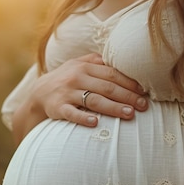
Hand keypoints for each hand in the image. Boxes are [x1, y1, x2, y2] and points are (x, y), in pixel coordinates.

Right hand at [12, 53, 147, 142]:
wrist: (38, 92)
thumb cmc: (67, 78)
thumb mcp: (79, 64)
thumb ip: (98, 62)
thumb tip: (124, 62)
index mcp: (85, 66)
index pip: (112, 74)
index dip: (129, 82)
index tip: (144, 92)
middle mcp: (77, 77)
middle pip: (107, 87)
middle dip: (127, 96)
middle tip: (143, 106)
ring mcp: (67, 93)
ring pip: (94, 100)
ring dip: (113, 107)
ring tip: (129, 114)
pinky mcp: (58, 108)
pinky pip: (72, 113)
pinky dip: (83, 118)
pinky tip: (95, 123)